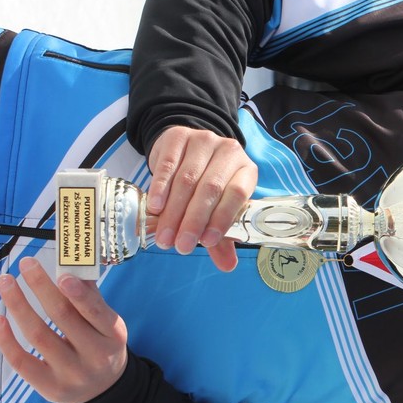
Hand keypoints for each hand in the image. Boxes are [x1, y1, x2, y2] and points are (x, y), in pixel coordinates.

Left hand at [0, 257, 127, 402]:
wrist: (104, 390)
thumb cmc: (102, 347)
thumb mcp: (107, 325)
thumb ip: (91, 298)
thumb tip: (72, 267)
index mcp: (113, 335)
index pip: (95, 312)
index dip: (77, 293)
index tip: (61, 274)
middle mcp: (95, 356)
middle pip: (63, 317)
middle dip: (42, 287)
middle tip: (26, 264)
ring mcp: (72, 373)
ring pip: (39, 335)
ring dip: (19, 305)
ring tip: (6, 282)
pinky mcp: (50, 386)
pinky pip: (22, 361)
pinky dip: (7, 339)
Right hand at [147, 126, 257, 271]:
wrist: (187, 147)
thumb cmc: (207, 183)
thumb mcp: (218, 206)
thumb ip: (222, 235)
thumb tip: (227, 266)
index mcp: (246, 170)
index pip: (237, 193)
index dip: (222, 218)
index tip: (206, 242)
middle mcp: (229, 152)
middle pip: (210, 188)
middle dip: (193, 221)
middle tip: (180, 246)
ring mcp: (204, 141)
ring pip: (187, 179)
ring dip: (174, 211)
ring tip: (165, 236)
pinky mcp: (178, 136)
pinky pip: (168, 165)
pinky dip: (160, 189)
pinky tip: (155, 209)